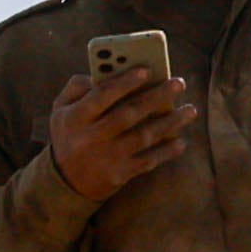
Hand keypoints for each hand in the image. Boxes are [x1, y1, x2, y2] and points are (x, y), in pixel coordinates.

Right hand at [43, 61, 189, 202]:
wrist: (66, 181)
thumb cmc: (70, 133)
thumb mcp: (60, 109)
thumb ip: (77, 87)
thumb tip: (107, 72)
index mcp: (76, 118)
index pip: (101, 96)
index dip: (124, 83)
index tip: (147, 70)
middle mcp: (91, 138)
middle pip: (128, 114)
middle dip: (156, 97)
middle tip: (179, 83)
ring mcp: (106, 157)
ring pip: (142, 137)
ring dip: (169, 123)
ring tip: (190, 110)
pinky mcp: (119, 174)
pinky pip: (146, 162)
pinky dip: (165, 152)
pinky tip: (180, 141)